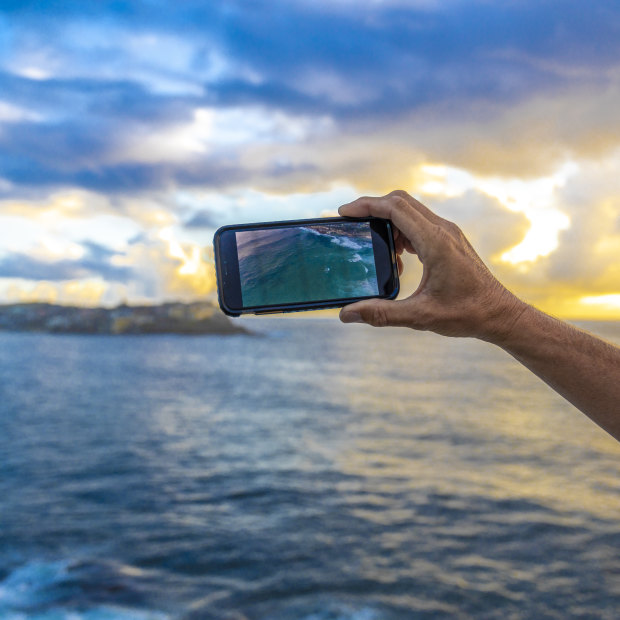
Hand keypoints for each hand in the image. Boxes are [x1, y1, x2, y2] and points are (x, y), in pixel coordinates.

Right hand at [338, 190, 525, 339]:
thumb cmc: (466, 314)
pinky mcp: (450, 239)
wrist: (500, 314)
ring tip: (380, 252)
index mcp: (435, 242)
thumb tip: (347, 314)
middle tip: (353, 226)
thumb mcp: (420, 316)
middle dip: (373, 209)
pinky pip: (420, 223)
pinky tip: (399, 258)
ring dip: (389, 223)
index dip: (367, 205)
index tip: (345, 212)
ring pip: (410, 211)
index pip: (395, 208)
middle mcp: (443, 230)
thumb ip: (381, 314)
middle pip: (401, 202)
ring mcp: (448, 233)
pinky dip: (402, 232)